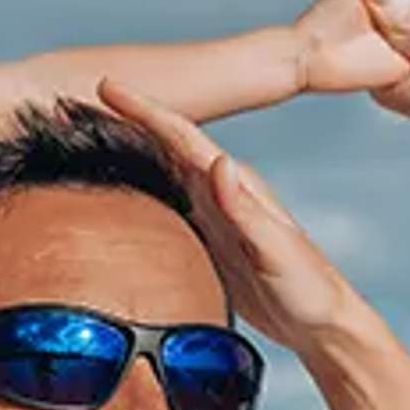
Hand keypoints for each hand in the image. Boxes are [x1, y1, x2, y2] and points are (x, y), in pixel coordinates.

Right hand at [97, 83, 368, 356]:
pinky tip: (130, 190)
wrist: (323, 323)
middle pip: (168, 144)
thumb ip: (245, 209)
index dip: (144, 110)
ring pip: (166, 170)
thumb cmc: (308, 288)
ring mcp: (216, 215)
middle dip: (130, 119)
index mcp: (236, 185)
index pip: (182, 137)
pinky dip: (146, 187)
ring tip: (97, 133)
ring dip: (134, 148)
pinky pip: (171, 203)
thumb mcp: (275, 249)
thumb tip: (220, 162)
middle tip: (86, 101)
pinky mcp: (212, 240)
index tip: (108, 86)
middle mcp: (224, 192)